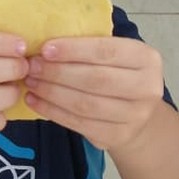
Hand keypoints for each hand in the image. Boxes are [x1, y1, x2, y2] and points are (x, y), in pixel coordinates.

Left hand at [22, 36, 164, 150]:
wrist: (137, 113)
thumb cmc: (118, 74)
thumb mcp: (115, 55)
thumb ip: (89, 47)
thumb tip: (44, 42)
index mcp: (147, 59)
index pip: (106, 51)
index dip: (73, 50)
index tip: (45, 49)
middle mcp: (147, 88)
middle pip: (95, 79)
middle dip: (58, 72)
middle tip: (32, 67)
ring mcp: (135, 116)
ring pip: (85, 104)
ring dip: (51, 93)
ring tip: (30, 83)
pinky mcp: (118, 136)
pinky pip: (79, 123)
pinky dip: (52, 111)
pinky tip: (35, 101)